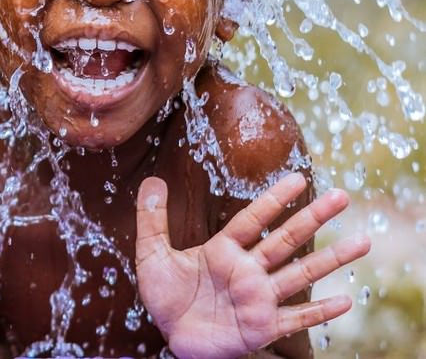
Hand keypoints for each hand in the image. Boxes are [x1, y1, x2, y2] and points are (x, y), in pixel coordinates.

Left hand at [135, 173, 369, 358]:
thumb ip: (151, 219)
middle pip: (286, 238)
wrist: (171, 338)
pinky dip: (320, 311)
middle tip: (343, 196)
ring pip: (300, 274)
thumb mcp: (152, 254)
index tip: (298, 177)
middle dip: (313, 218)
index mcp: (224, 249)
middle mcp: (248, 269)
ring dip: (331, 259)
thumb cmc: (165, 296)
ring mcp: (259, 298)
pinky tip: (346, 301)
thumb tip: (151, 180)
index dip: (275, 198)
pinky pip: (297, 318)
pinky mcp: (263, 326)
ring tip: (363, 241)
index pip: (253, 218)